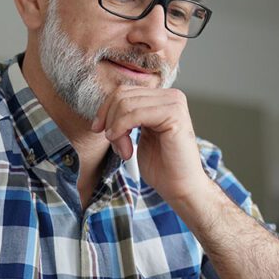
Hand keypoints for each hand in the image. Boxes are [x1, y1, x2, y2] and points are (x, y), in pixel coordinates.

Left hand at [91, 87, 212, 204]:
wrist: (180, 187)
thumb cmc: (161, 166)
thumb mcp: (139, 134)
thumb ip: (128, 117)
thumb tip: (105, 108)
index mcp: (162, 98)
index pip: (123, 92)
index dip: (105, 110)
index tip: (98, 130)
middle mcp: (171, 96)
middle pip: (122, 95)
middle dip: (109, 120)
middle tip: (113, 144)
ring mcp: (174, 103)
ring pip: (126, 104)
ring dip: (116, 129)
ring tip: (122, 151)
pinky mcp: (174, 115)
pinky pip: (135, 114)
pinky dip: (122, 129)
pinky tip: (125, 149)